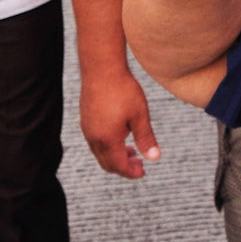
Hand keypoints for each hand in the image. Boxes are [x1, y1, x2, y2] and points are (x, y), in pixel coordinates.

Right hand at [80, 59, 160, 178]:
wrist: (102, 69)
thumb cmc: (123, 90)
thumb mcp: (140, 115)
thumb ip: (146, 138)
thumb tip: (155, 158)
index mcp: (108, 140)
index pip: (119, 166)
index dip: (132, 172)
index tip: (143, 172)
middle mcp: (94, 138)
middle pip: (108, 164)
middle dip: (124, 167)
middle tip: (140, 163)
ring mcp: (87, 130)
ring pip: (100, 154)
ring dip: (115, 157)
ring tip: (132, 150)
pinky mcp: (85, 120)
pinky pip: (95, 143)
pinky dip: (108, 147)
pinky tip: (120, 135)